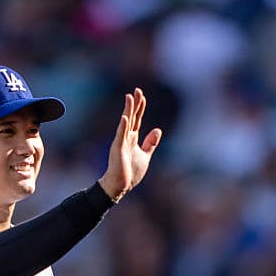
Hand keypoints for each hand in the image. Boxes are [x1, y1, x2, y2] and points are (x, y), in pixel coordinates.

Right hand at [98, 87, 162, 201]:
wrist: (121, 185)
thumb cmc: (131, 172)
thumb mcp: (145, 155)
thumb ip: (150, 143)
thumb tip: (158, 130)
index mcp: (133, 138)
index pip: (137, 119)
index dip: (140, 107)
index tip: (141, 95)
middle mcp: (126, 137)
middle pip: (132, 117)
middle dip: (135, 104)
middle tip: (136, 90)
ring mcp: (121, 142)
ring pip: (126, 123)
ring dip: (128, 110)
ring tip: (129, 97)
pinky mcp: (118, 149)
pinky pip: (121, 136)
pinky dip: (123, 126)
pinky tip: (125, 117)